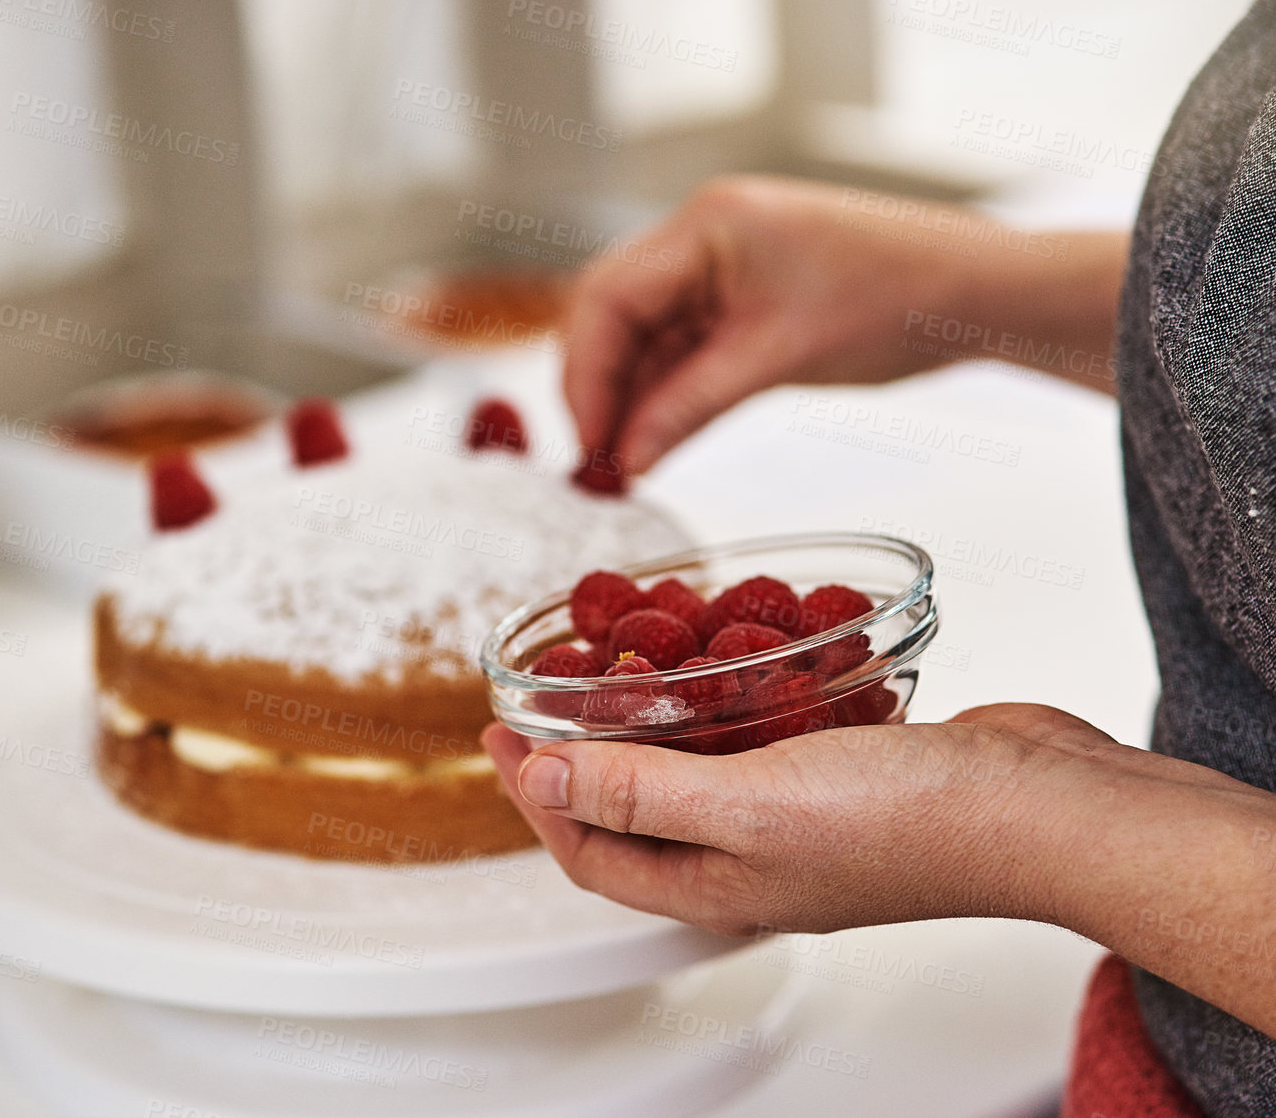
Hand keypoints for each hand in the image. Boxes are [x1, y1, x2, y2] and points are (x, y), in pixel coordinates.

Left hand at [481, 703, 1123, 935]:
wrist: (1043, 806)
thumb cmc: (911, 824)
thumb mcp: (746, 807)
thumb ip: (639, 792)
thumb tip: (538, 781)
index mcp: (715, 885)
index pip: (589, 848)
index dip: (531, 792)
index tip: (497, 726)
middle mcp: (750, 859)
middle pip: (633, 810)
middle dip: (580, 754)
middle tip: (547, 690)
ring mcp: (799, 817)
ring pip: (696, 768)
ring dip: (653, 718)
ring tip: (622, 662)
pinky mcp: (843, 771)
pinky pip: (758, 734)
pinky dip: (729, 695)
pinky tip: (730, 654)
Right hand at [562, 174, 965, 475]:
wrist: (970, 292)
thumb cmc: (898, 295)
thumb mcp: (778, 358)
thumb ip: (690, 407)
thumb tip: (628, 457)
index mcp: (707, 223)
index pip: (608, 297)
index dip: (586, 376)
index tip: (589, 442)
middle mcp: (700, 235)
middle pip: (610, 313)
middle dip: (596, 387)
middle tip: (595, 458)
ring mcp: (717, 266)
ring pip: (640, 336)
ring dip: (628, 397)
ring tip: (623, 463)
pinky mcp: (736, 299)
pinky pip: (677, 348)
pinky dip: (663, 394)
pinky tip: (656, 438)